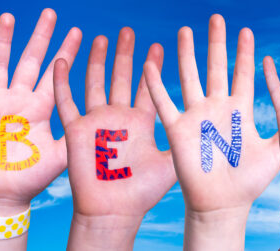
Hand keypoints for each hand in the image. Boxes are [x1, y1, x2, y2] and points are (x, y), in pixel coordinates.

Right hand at [0, 9, 79, 248]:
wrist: (1, 197)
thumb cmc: (33, 179)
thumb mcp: (64, 156)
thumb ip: (81, 138)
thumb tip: (115, 128)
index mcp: (43, 107)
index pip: (57, 73)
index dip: (67, 53)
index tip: (81, 32)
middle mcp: (20, 100)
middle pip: (31, 61)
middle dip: (41, 37)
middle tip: (51, 12)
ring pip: (0, 64)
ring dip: (4, 41)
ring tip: (9, 16)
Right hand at [53, 28, 176, 249]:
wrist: (113, 210)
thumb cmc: (142, 192)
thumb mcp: (171, 162)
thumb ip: (186, 141)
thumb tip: (217, 128)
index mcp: (143, 122)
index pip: (149, 87)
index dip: (153, 66)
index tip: (159, 43)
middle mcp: (120, 117)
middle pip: (122, 78)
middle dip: (125, 54)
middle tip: (128, 30)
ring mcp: (97, 121)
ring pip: (96, 82)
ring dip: (97, 60)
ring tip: (101, 37)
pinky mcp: (76, 130)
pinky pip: (66, 102)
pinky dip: (62, 82)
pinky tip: (61, 60)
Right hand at [143, 14, 279, 249]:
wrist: (223, 204)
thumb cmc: (249, 181)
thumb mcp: (274, 151)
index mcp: (240, 109)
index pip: (242, 73)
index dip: (244, 52)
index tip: (246, 30)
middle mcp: (217, 108)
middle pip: (216, 68)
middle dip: (217, 43)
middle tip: (217, 17)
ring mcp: (197, 117)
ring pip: (190, 78)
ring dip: (187, 55)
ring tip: (186, 30)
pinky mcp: (178, 131)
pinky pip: (165, 105)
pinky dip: (156, 86)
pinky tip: (150, 66)